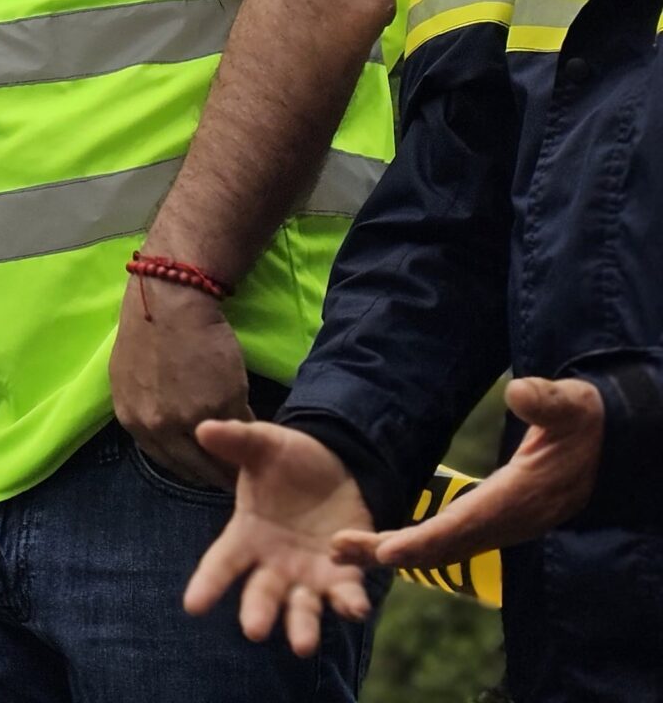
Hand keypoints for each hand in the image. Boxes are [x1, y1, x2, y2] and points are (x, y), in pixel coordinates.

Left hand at [110, 271, 248, 486]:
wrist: (171, 300)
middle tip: (232, 474)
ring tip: (247, 460)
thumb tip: (165, 432)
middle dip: (213, 473)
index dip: (190, 467)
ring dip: (234, 461)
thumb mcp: (131, 378)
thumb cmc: (149, 330)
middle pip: (194, 468)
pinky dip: (249, 433)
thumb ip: (146, 410)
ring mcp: (191, 419)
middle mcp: (158, 427)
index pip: (166, 462)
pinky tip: (256, 433)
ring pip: (219, 457)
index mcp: (133, 421)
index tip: (205, 469)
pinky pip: (240, 430)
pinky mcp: (223, 406)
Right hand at [183, 421, 374, 656]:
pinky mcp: (344, 574)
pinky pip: (345, 594)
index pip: (221, 563)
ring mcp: (309, 573)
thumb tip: (204, 428)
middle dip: (258, 612)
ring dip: (302, 626)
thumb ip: (237, 441)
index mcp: (247, 535)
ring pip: (302, 606)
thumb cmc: (287, 459)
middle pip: (261, 593)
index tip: (192, 606)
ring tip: (303, 645)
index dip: (207, 584)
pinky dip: (349, 603)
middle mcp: (274, 563)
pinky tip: (354, 607)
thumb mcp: (263, 445)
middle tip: (254, 630)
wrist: (336, 466)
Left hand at [337, 376, 603, 570]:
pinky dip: (419, 546)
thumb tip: (518, 392)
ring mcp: (506, 525)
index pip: (467, 525)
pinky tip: (385, 545)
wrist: (606, 443)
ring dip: (399, 552)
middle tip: (338, 553)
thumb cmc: (582, 420)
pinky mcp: (499, 520)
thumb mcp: (572, 405)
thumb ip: (547, 401)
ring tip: (345, 552)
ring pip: (446, 547)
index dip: (425, 540)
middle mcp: (511, 520)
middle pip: (446, 545)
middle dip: (394, 552)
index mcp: (522, 497)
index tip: (386, 551)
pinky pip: (454, 540)